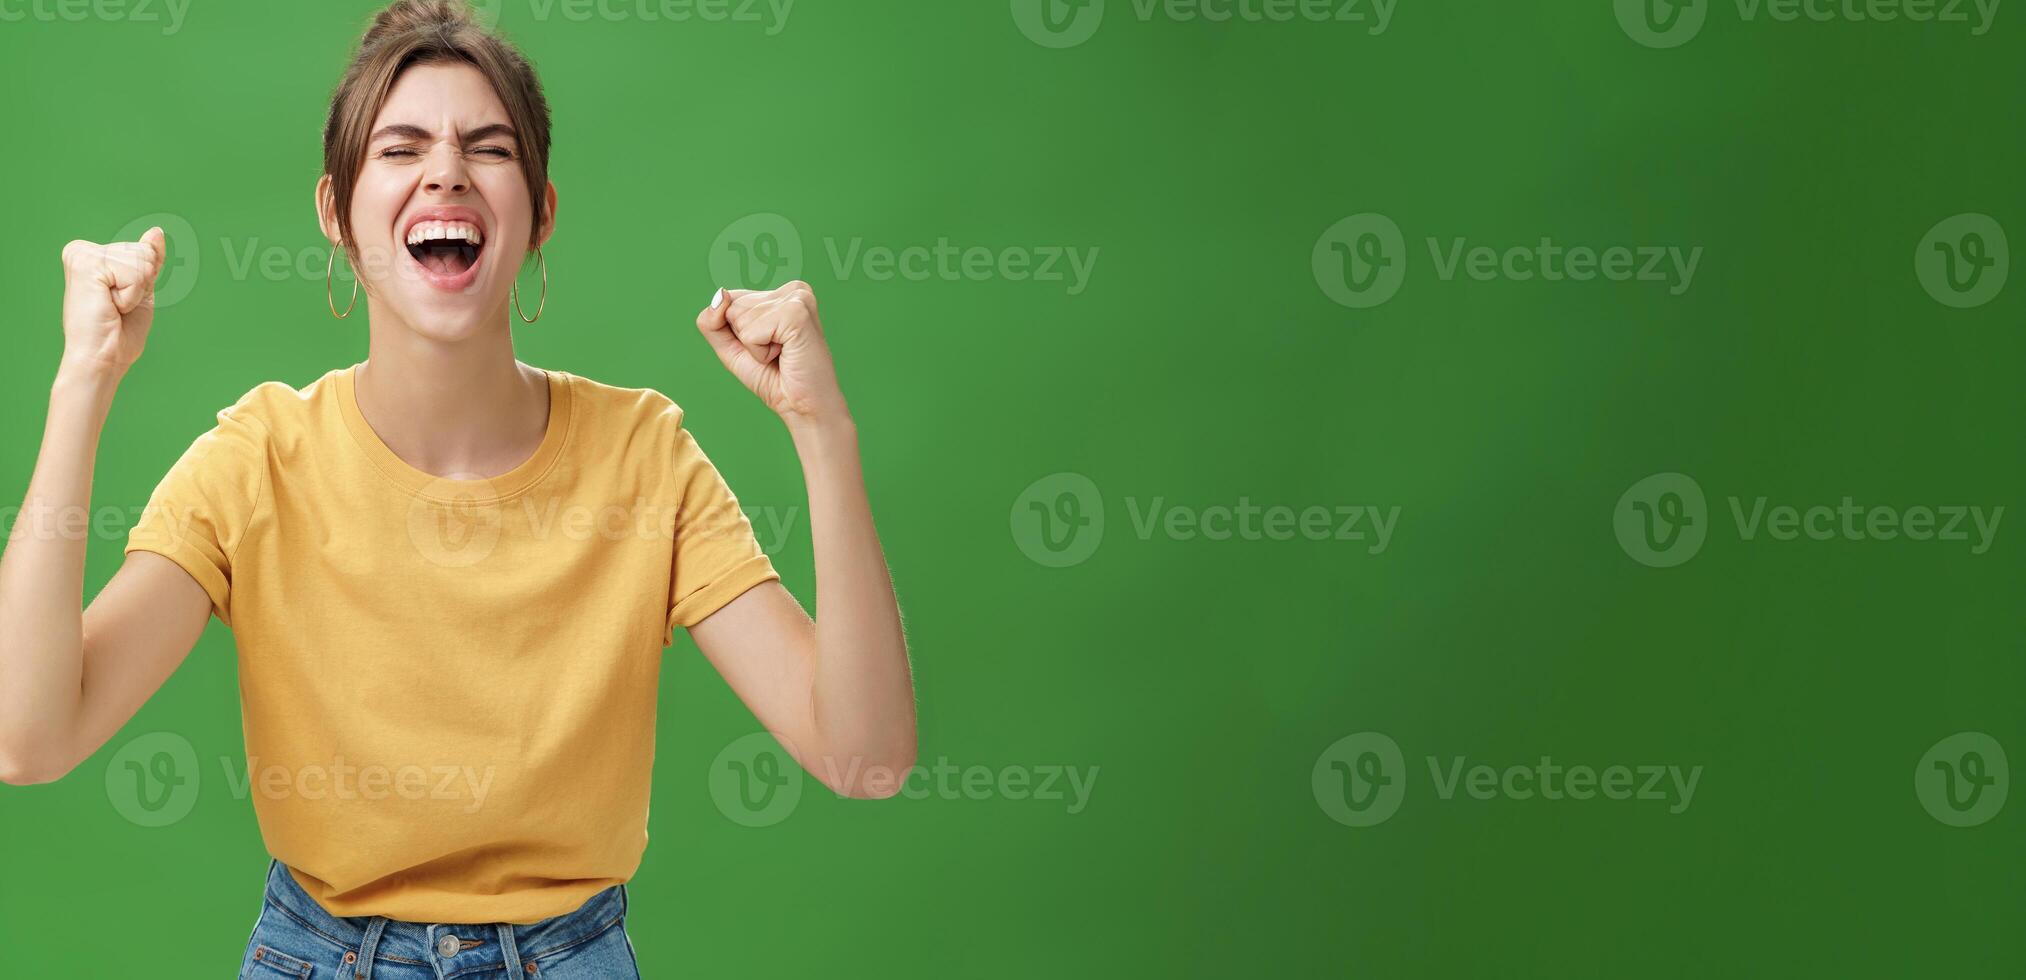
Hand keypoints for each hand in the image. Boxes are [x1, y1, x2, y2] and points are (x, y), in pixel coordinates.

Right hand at [60, 227, 166, 380]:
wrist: (102, 359)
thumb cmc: (119, 331)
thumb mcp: (142, 289)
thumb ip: (148, 259)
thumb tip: (156, 231)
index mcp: (92, 255)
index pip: (144, 250)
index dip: (145, 281)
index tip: (120, 301)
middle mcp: (82, 250)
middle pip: (145, 252)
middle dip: (142, 285)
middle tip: (117, 306)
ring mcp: (81, 255)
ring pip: (142, 261)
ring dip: (136, 291)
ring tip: (112, 307)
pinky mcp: (85, 264)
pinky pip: (134, 273)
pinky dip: (131, 295)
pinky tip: (110, 305)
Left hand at [695, 281, 849, 426]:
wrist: (803, 407)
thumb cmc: (774, 379)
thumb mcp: (731, 347)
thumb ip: (712, 320)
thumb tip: (721, 295)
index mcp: (783, 293)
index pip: (730, 300)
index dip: (737, 333)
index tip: (768, 347)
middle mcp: (793, 289)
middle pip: (732, 306)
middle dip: (745, 338)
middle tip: (776, 354)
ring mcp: (797, 298)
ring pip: (738, 316)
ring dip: (754, 347)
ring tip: (782, 355)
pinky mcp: (796, 313)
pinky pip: (749, 332)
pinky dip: (760, 352)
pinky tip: (785, 355)